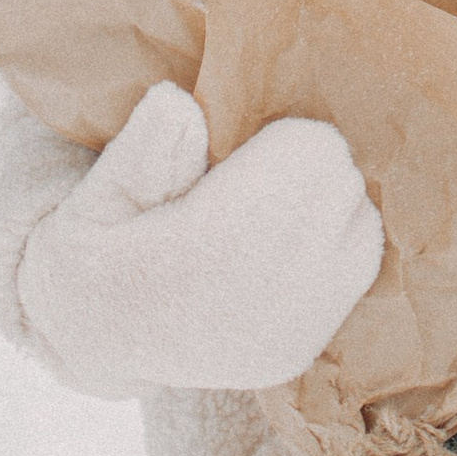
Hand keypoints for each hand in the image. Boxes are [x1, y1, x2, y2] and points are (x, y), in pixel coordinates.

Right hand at [16, 78, 383, 398]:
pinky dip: (333, 248)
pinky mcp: (301, 354)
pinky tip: (281, 248)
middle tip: (254, 176)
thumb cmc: (95, 248)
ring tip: (268, 211)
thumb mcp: (99, 189)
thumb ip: (144, 144)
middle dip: (308, 168)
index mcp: (216, 249)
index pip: (318, 153)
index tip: (241, 150)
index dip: (283, 138)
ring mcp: (289, 335)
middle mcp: (265, 300)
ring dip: (327, 208)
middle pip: (345, 186)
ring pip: (361, 227)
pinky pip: (355, 273)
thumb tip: (177, 101)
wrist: (94, 338)